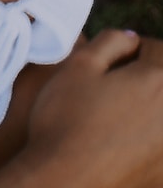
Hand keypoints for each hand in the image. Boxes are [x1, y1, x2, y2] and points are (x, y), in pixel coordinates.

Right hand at [0, 30, 162, 187]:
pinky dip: (146, 136)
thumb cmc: (65, 118)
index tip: (116, 58)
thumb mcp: (78, 64)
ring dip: (148, 106)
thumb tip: (132, 41)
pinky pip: (157, 143)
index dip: (136, 47)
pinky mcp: (162, 175)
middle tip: (116, 85)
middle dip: (146, 76)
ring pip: (160, 113)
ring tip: (118, 113)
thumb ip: (111, 41)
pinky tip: (120, 140)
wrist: (61, 182)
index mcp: (157, 81)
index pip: (159, 49)